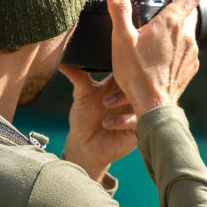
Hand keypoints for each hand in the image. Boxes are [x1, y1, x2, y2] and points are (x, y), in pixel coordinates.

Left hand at [59, 65, 136, 183]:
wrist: (85, 146)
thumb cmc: (84, 119)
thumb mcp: (81, 94)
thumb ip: (78, 76)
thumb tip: (63, 60)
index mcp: (120, 84)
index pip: (129, 68)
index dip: (125, 63)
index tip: (117, 61)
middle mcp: (131, 96)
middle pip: (139, 81)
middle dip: (126, 81)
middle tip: (111, 82)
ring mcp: (136, 111)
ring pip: (142, 99)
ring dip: (124, 99)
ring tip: (105, 103)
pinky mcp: (138, 128)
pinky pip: (139, 120)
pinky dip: (124, 120)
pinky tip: (107, 123)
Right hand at [107, 0, 199, 117]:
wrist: (153, 106)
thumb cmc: (136, 74)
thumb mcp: (121, 39)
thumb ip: (119, 11)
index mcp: (171, 24)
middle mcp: (186, 36)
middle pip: (188, 12)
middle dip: (172, 8)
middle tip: (154, 13)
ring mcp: (191, 53)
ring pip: (186, 32)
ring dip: (173, 29)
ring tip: (152, 37)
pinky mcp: (190, 67)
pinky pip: (185, 50)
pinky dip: (174, 47)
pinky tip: (157, 56)